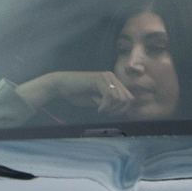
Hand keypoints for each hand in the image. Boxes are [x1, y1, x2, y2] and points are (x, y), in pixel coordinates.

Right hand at [16, 70, 134, 117]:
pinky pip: (110, 97)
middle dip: (118, 110)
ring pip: (120, 98)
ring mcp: (106, 77)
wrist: (62, 86)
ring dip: (110, 108)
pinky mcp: (98, 79)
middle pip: (127, 99)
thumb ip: (111, 102)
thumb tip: (124, 109)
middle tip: (105, 112)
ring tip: (100, 108)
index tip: (110, 113)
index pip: (129, 98)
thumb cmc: (78, 94)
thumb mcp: (98, 100)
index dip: (122, 109)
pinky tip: (98, 108)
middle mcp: (112, 77)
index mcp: (113, 81)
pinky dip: (105, 106)